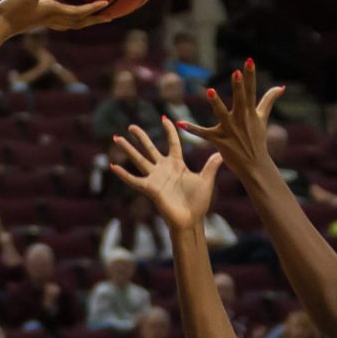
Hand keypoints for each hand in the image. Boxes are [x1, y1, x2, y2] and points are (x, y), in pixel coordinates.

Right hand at [0, 0, 110, 36]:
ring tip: (97, 17)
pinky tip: (70, 13)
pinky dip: (73, 18)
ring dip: (87, 21)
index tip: (108, 3)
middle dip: (96, 19)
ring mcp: (48, 21)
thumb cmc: (12, 9)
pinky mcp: (41, 21)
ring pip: (73, 23)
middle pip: (80, 22)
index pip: (78, 11)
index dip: (93, 8)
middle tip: (111, 16)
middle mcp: (53, 18)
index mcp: (53, 11)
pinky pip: (63, 20)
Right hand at [108, 117, 222, 228]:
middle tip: (131, 126)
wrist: (191, 220)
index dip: (169, 130)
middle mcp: (164, 169)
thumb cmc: (198, 202)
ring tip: (116, 138)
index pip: (172, 143)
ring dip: (127, 149)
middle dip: (140, 136)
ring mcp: (155, 178)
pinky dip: (124, 174)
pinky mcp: (150, 189)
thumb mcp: (206, 180)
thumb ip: (211, 165)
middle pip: (150, 148)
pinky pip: (134, 180)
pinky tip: (113, 166)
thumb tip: (222, 153)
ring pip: (139, 159)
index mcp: (177, 164)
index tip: (164, 117)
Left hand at [178, 66, 284, 182]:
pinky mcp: (220, 141)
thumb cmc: (258, 140)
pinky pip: (204, 134)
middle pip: (240, 100)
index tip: (249, 60)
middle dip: (238, 87)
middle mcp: (241, 119)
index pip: (251, 91)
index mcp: (251, 113)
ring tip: (210, 91)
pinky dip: (192, 129)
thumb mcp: (263, 118)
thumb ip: (269, 100)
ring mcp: (230, 130)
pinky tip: (180, 124)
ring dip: (216, 103)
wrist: (255, 166)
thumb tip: (281, 86)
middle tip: (236, 73)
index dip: (250, 75)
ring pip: (222, 114)